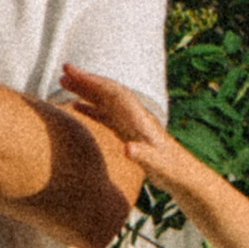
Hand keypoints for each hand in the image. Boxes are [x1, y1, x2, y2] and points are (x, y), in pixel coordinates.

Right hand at [59, 64, 183, 186]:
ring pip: (105, 101)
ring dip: (86, 90)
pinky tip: (76, 106)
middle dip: (86, 80)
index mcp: (139, 119)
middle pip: (108, 92)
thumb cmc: (172, 170)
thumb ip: (144, 156)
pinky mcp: (129, 132)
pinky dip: (90, 108)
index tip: (73, 73)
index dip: (93, 81)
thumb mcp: (158, 165)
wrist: (184, 176)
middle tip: (63, 71)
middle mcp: (135, 116)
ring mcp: (131, 123)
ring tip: (63, 83)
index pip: (114, 93)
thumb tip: (127, 149)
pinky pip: (106, 115)